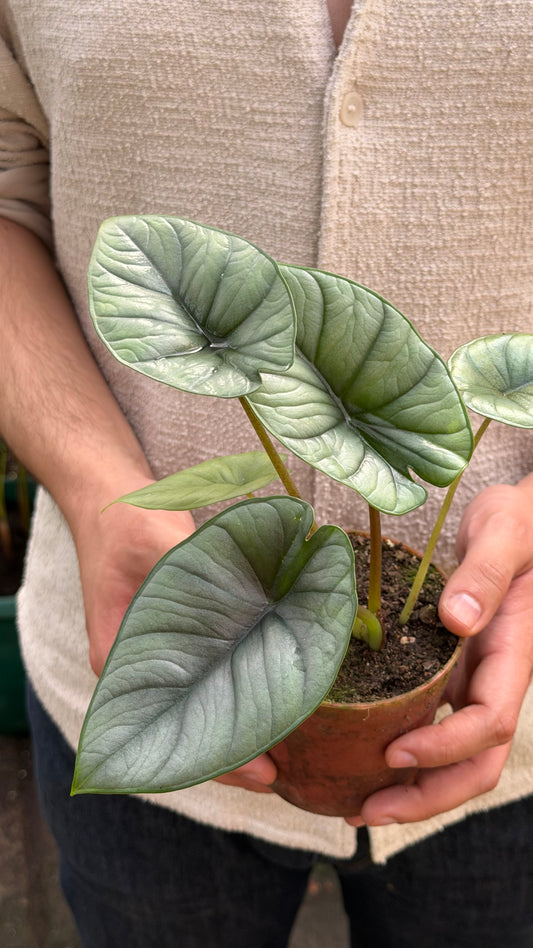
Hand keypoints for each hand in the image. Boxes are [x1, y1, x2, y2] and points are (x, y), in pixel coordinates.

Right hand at [73, 478, 276, 793]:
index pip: (168, 729)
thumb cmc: (126, 521)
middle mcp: (135, 671)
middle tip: (284, 773)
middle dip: (234, 754)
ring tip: (288, 750)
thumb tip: (259, 603)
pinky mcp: (175, 643)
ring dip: (237, 729)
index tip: (262, 770)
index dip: (217, 754)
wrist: (108, 501)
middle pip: (183, 733)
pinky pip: (205, 681)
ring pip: (195, 712)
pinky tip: (273, 698)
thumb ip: (201, 578)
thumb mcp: (160, 545)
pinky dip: (236, 695)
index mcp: (120, 661)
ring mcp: (154, 659)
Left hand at [347, 480, 532, 826]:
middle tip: (364, 811)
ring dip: (414, 789)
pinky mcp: (452, 673)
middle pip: (477, 763)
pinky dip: (405, 752)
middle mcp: (495, 679)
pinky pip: (433, 724)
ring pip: (457, 757)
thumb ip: (484, 575)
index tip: (395, 752)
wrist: (521, 521)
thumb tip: (456, 621)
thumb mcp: (504, 534)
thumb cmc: (518, 523)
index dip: (446, 747)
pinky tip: (361, 754)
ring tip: (356, 803)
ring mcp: (474, 680)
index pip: (491, 722)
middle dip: (427, 796)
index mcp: (514, 654)